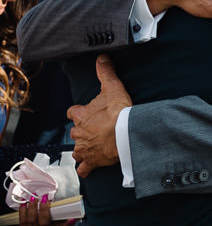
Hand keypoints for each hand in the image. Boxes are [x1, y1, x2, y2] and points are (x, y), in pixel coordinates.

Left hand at [17, 195, 75, 225]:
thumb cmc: (47, 221)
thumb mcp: (56, 219)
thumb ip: (64, 216)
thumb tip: (72, 215)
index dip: (67, 224)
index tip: (72, 219)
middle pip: (44, 222)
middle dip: (43, 209)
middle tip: (45, 198)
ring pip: (31, 222)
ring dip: (32, 208)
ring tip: (33, 198)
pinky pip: (22, 222)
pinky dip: (22, 211)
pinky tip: (24, 204)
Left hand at [67, 55, 132, 176]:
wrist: (125, 134)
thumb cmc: (118, 112)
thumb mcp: (113, 88)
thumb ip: (106, 73)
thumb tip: (101, 57)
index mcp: (81, 115)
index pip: (73, 112)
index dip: (79, 112)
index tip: (86, 112)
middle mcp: (78, 132)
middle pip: (75, 132)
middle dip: (82, 132)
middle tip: (95, 130)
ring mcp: (84, 148)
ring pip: (77, 150)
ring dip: (83, 149)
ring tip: (93, 148)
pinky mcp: (92, 161)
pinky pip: (84, 168)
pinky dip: (86, 168)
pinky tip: (89, 168)